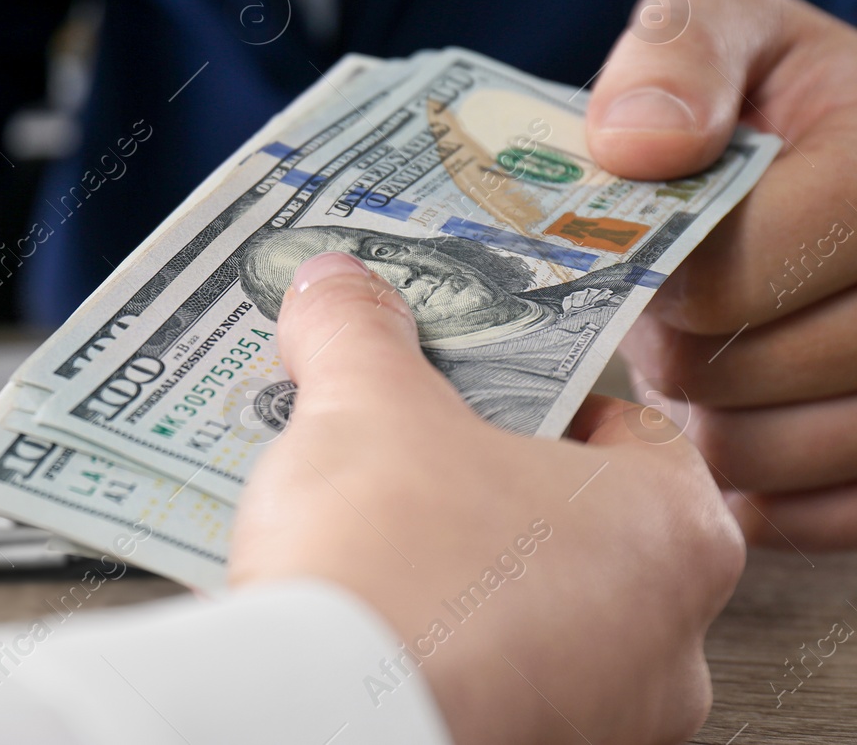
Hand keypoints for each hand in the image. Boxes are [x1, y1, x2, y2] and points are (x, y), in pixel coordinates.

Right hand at [230, 253, 741, 744]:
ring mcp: (598, 720)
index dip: (541, 390)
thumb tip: (338, 289)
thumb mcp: (365, 405)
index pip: (632, 430)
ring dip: (458, 569)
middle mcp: (665, 644)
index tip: (476, 380)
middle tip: (409, 447)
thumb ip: (358, 330)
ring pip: (532, 613)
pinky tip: (360, 608)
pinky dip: (431, 642)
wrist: (316, 719)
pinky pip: (484, 675)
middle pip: (578, 525)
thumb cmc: (392, 571)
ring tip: (367, 526)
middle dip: (486, 483)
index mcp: (673, 535)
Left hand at [586, 0, 856, 548]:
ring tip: (709, 364)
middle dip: (684, 349)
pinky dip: (765, 490)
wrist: (827, 165)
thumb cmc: (759, 100)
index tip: (650, 268)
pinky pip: (831, 517)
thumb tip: (635, 146)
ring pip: (788, 452)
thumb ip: (677, 54)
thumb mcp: (718, 28)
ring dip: (714, 421)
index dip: (670, 282)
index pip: (743, 268)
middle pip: (764, 369)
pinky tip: (751, 425)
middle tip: (667, 320)